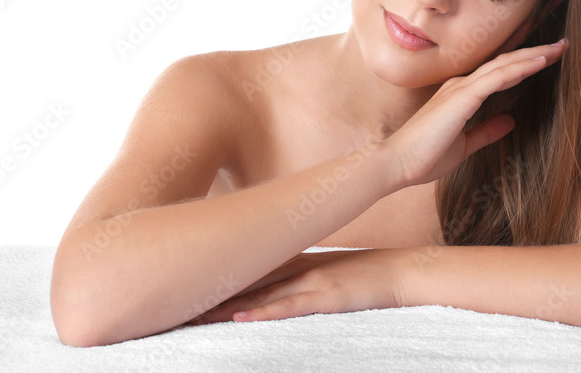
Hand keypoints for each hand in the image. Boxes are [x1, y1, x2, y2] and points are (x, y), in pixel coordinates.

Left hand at [186, 248, 407, 323]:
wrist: (405, 273)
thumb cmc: (369, 276)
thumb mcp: (330, 271)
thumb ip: (303, 276)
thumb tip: (276, 288)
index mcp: (297, 261)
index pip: (249, 269)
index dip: (217, 278)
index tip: (186, 286)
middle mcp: (298, 267)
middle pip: (246, 281)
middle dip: (211, 293)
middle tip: (175, 304)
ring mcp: (312, 280)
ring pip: (260, 296)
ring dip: (226, 307)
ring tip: (193, 316)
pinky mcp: (326, 296)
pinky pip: (289, 307)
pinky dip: (263, 314)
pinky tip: (240, 319)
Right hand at [387, 40, 566, 189]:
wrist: (396, 163)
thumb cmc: (424, 157)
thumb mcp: (465, 144)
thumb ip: (487, 130)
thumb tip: (510, 121)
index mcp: (460, 95)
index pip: (497, 72)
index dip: (522, 62)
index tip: (545, 55)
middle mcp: (461, 85)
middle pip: (505, 62)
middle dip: (534, 52)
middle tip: (560, 44)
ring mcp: (461, 88)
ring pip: (504, 64)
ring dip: (533, 54)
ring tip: (559, 48)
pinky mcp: (462, 97)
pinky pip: (497, 77)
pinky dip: (520, 67)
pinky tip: (540, 61)